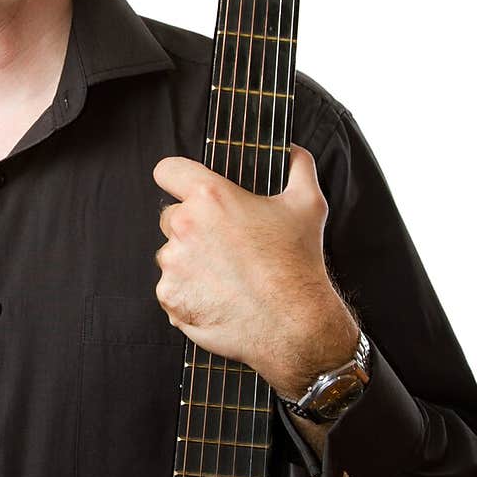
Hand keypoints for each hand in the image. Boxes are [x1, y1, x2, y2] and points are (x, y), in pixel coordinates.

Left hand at [152, 144, 358, 397]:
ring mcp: (173, 265)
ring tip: (225, 276)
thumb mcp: (307, 205)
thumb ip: (298, 167)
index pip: (168, 171)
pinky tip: (218, 298)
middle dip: (192, 227)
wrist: (293, 325)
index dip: (177, 177)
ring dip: (189, 262)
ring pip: (170, 255)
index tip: (185, 187)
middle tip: (224, 244)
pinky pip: (171, 289)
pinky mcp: (170, 297)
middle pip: (170, 217)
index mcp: (210, 198)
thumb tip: (293, 151)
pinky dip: (188, 293)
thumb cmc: (299, 264)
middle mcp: (184, 227)